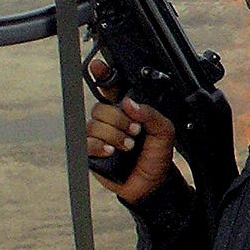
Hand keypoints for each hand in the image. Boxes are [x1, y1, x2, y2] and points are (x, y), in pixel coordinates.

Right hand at [85, 57, 176, 203]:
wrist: (153, 183)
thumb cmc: (157, 155)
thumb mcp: (164, 131)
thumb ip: (151, 114)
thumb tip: (128, 103)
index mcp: (127, 112)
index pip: (110, 89)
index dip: (102, 76)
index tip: (98, 66)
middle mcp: (110, 122)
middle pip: (100, 108)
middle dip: (119, 119)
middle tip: (135, 131)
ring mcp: (99, 136)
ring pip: (93, 125)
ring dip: (114, 135)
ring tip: (128, 146)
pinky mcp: (90, 153)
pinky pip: (84, 143)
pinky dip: (98, 145)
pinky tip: (111, 151)